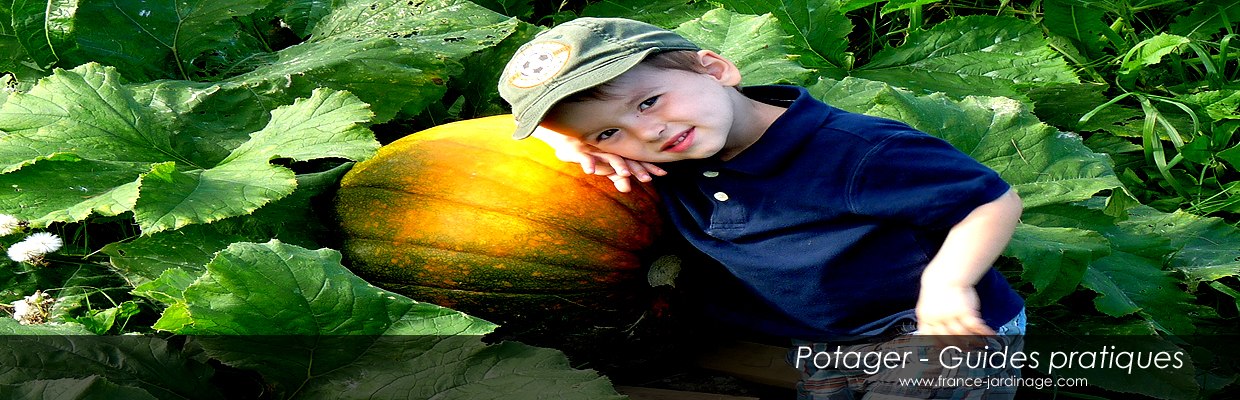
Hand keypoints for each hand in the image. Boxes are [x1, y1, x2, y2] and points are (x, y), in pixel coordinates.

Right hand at [532, 127, 665, 191]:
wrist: (565, 141)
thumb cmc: (589, 153)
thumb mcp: (604, 168)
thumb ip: (616, 177)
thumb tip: (628, 188)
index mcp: (618, 153)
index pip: (636, 161)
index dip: (649, 167)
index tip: (663, 174)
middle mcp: (610, 150)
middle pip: (627, 159)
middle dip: (637, 168)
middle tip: (647, 179)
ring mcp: (596, 150)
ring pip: (609, 157)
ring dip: (617, 165)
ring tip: (625, 174)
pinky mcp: (579, 151)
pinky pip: (584, 157)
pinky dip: (588, 162)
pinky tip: (590, 171)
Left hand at [915, 284, 994, 349]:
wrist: (947, 274)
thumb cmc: (939, 289)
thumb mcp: (928, 304)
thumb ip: (930, 318)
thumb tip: (933, 332)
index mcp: (925, 317)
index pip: (929, 337)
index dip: (937, 345)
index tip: (944, 352)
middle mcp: (937, 319)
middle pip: (948, 339)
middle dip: (959, 347)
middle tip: (967, 351)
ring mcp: (950, 316)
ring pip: (963, 335)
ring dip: (974, 342)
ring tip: (981, 345)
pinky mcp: (965, 311)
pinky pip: (975, 327)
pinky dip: (985, 333)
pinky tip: (992, 335)